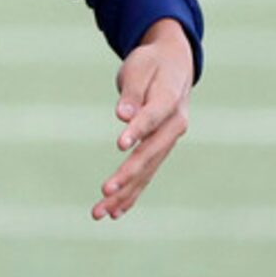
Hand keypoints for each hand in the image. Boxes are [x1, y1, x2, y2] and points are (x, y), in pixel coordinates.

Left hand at [94, 19, 193, 219]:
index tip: (120, 144)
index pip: (154, 117)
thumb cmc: (152, 63)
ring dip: (125, 193)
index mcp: (171, 101)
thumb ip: (132, 92)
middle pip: (151, 153)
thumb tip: (123, 114)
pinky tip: (115, 211)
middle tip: (104, 191)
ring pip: (147, 170)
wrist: (174, 64)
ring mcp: (169, 140)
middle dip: (128, 174)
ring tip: (101, 212)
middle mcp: (174, 125)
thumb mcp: (139, 68)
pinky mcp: (159, 148)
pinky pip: (147, 174)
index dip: (139, 130)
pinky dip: (132, 192)